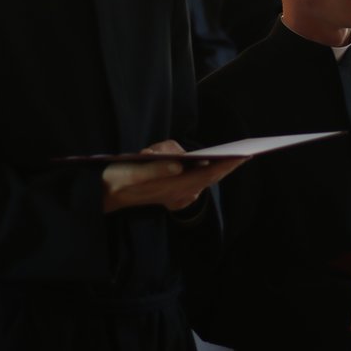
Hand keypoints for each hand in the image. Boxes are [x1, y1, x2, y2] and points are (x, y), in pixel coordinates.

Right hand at [101, 140, 245, 212]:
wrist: (103, 196)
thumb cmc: (114, 179)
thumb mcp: (128, 172)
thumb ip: (154, 167)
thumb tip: (178, 163)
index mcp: (168, 188)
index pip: (203, 176)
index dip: (223, 166)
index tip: (240, 157)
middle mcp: (175, 195)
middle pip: (207, 180)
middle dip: (227, 167)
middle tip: (248, 154)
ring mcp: (174, 196)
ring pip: (203, 183)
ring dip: (218, 171)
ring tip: (236, 158)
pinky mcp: (171, 194)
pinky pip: (195, 184)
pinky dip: (206, 175)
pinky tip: (212, 166)